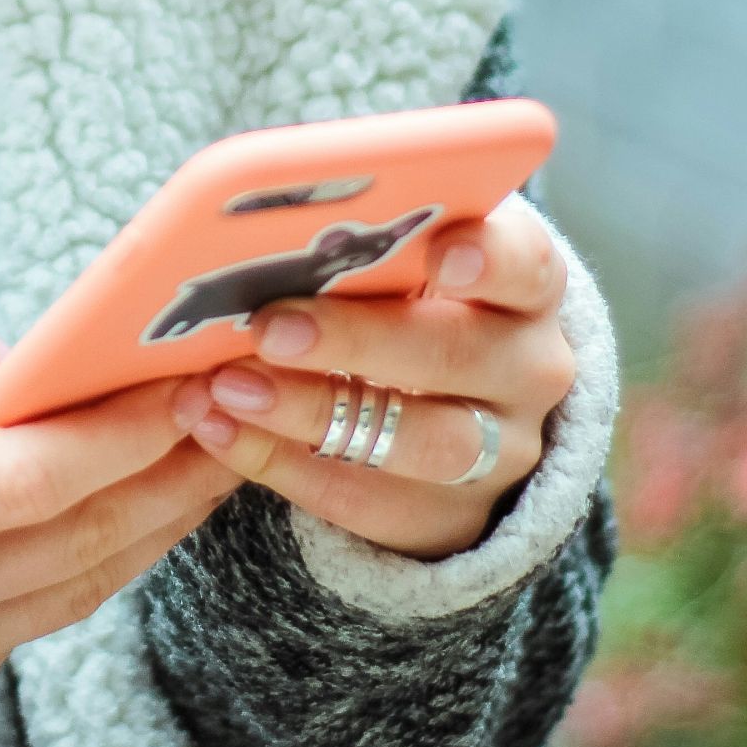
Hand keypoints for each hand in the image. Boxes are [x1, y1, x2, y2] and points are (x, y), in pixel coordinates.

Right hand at [0, 280, 242, 743]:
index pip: (32, 475)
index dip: (124, 429)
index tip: (186, 378)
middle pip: (84, 533)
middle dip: (174, 468)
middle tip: (237, 405)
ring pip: (82, 585)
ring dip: (158, 520)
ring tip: (213, 453)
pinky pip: (45, 619)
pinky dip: (100, 562)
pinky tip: (135, 513)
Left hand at [168, 198, 575, 560]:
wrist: (448, 414)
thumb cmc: (404, 306)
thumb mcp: (404, 267)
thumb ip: (362, 247)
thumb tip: (256, 227)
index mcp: (526, 287)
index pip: (525, 263)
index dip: (488, 257)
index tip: (440, 253)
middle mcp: (528, 369)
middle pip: (459, 354)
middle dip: (358, 340)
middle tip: (270, 328)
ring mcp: (500, 452)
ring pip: (420, 440)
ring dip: (311, 411)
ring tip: (227, 387)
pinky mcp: (449, 518)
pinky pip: (364, 498)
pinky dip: (279, 463)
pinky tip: (217, 430)